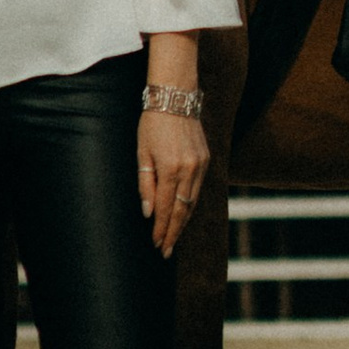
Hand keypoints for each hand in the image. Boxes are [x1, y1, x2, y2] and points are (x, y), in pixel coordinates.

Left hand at [138, 106, 209, 257]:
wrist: (175, 97)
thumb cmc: (152, 124)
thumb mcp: (142, 153)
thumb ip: (146, 184)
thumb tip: (149, 212)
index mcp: (170, 169)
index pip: (167, 208)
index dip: (161, 229)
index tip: (157, 245)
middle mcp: (189, 169)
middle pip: (183, 210)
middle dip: (173, 232)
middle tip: (165, 250)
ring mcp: (201, 164)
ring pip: (193, 201)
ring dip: (183, 221)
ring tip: (173, 237)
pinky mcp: (207, 158)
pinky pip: (199, 187)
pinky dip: (191, 203)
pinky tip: (184, 212)